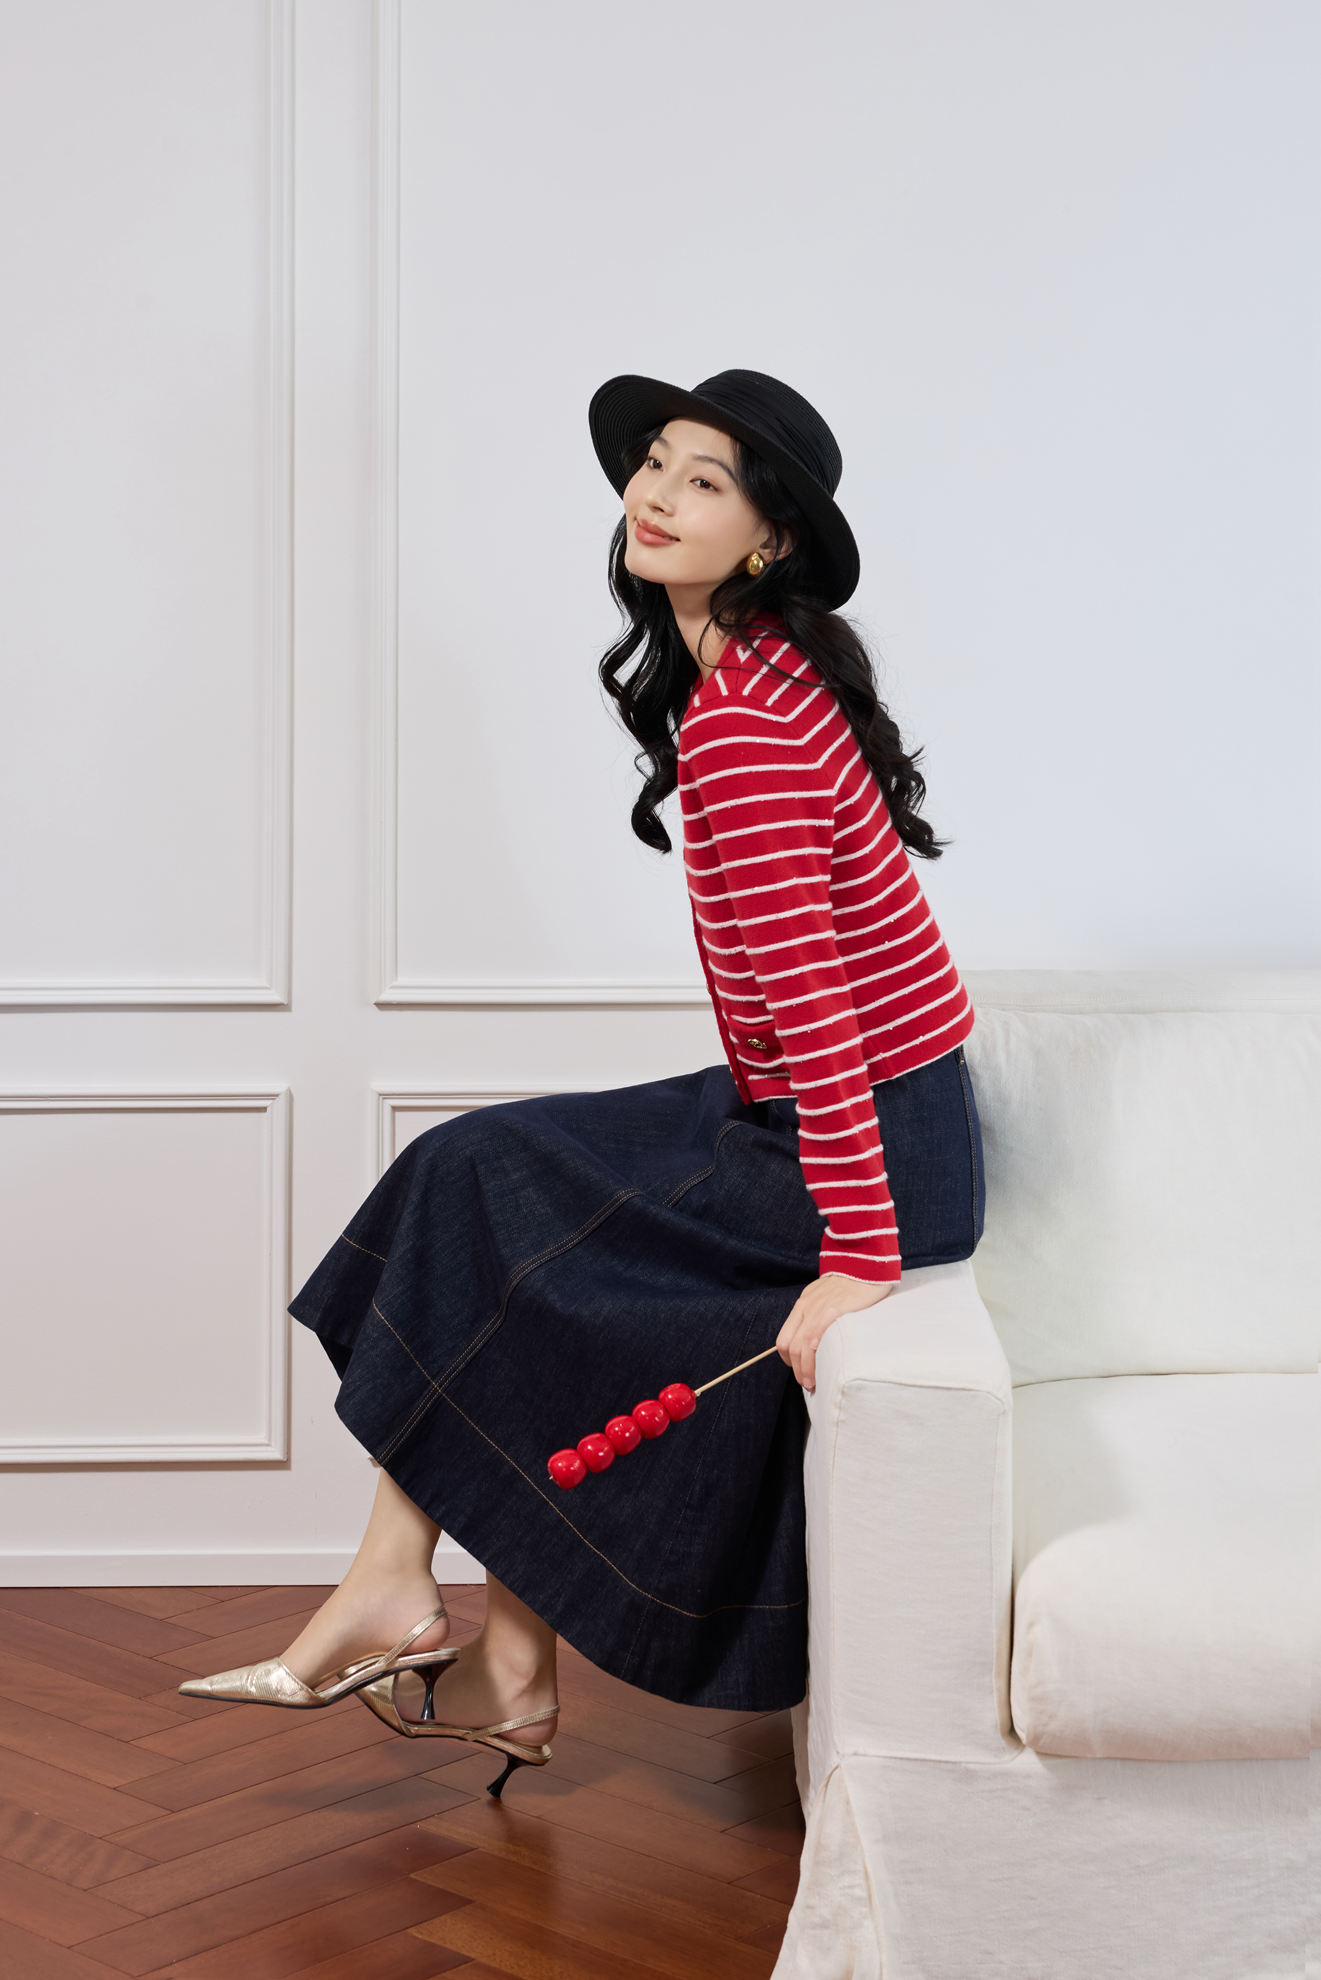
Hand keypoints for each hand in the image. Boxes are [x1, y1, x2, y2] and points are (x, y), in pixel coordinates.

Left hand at [776, 1273, 897, 1393]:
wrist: (866, 1263)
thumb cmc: (852, 1284)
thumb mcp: (826, 1296)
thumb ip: (819, 1313)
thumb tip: (819, 1339)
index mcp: (803, 1305)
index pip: (784, 1339)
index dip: (789, 1359)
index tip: (801, 1370)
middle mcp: (805, 1308)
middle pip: (789, 1346)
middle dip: (796, 1369)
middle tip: (808, 1383)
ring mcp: (817, 1310)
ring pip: (799, 1348)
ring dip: (803, 1370)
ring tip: (813, 1383)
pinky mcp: (832, 1312)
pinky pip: (814, 1340)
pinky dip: (814, 1360)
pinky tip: (822, 1370)